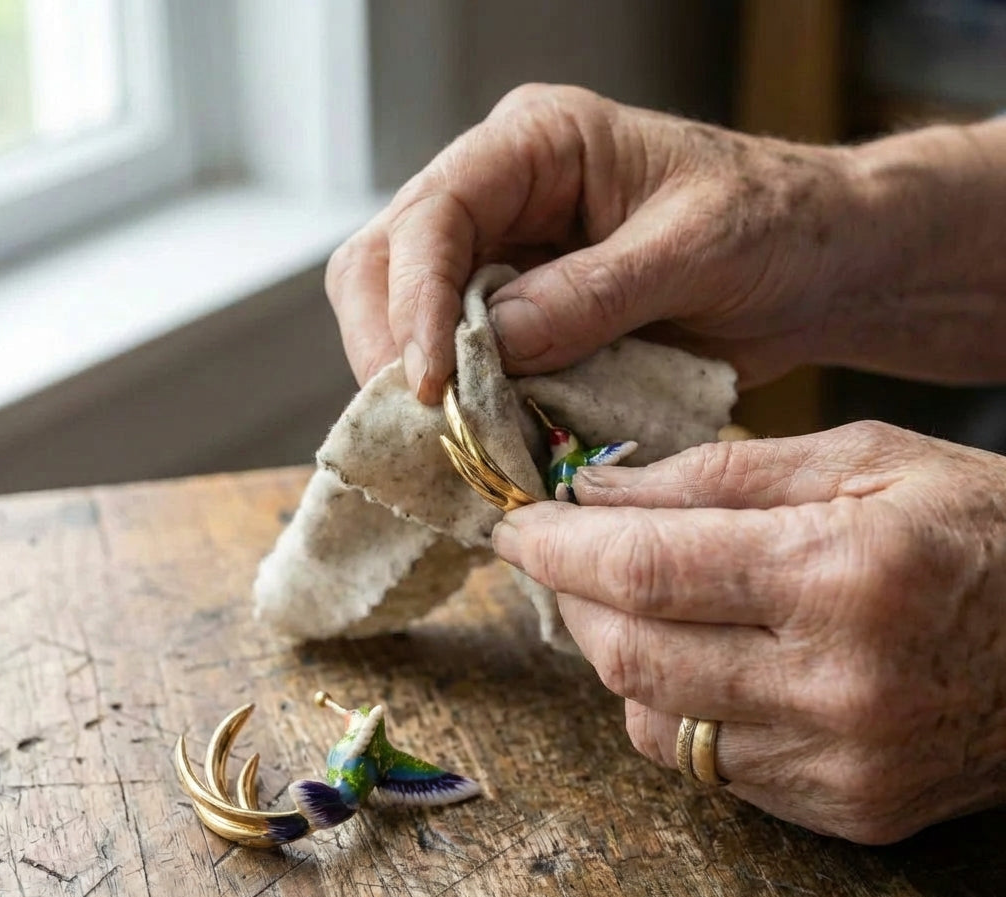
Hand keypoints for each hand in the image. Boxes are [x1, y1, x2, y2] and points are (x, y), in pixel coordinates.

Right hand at [326, 84, 869, 402]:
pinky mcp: (523, 322)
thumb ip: (596, 292)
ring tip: (448, 443)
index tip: (430, 382)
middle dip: (391, 346)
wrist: (817, 270)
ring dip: (418, 385)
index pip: (436, 212)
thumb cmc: (776, 225)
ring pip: (406, 318)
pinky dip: (464, 408)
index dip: (415, 299)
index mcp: (538, 145)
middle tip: (422, 424)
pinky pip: (463, 365)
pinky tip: (480, 443)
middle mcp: (503, 197)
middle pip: (387, 262)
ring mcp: (506, 261)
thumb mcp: (697, 247)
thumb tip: (494, 343)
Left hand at [491, 420, 1005, 842]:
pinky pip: (708, 766)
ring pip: (655, 722)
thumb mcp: (867, 458)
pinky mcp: (848, 810)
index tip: (514, 524)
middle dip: (570, 600)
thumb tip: (602, 488)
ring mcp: (842, 764)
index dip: (557, 545)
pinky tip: (694, 657)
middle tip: (553, 555)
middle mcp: (838, 686)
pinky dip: (674, 705)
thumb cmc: (986, 528)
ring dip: (616, 655)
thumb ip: (723, 472)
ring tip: (627, 600)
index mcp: (843, 573)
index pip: (646, 567)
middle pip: (631, 655)